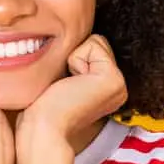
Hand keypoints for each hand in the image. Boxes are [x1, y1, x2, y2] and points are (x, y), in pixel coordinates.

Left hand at [15, 34, 126, 152]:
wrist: (43, 127)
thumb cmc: (44, 106)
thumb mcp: (64, 78)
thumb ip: (75, 61)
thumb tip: (68, 35)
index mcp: (108, 87)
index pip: (93, 47)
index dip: (72, 59)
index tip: (65, 85)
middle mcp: (118, 86)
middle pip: (96, 42)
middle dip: (75, 56)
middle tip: (67, 85)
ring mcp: (119, 83)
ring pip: (95, 41)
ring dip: (74, 59)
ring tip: (69, 85)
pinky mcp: (113, 79)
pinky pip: (92, 45)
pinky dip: (75, 60)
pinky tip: (72, 84)